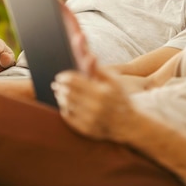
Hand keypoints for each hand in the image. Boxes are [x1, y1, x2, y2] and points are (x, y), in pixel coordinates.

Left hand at [52, 2, 135, 140]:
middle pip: (67, 92)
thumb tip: (90, 55)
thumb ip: (97, 69)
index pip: (73, 81)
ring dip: (61, 97)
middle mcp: (95, 107)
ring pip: (65, 104)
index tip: (60, 76)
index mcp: (101, 92)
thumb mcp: (113, 81)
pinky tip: (66, 105)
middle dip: (60, 87)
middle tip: (57, 84)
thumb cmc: (119, 97)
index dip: (63, 77)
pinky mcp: (86, 130)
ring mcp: (90, 120)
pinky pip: (68, 117)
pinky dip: (64, 109)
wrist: (128, 123)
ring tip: (61, 93)